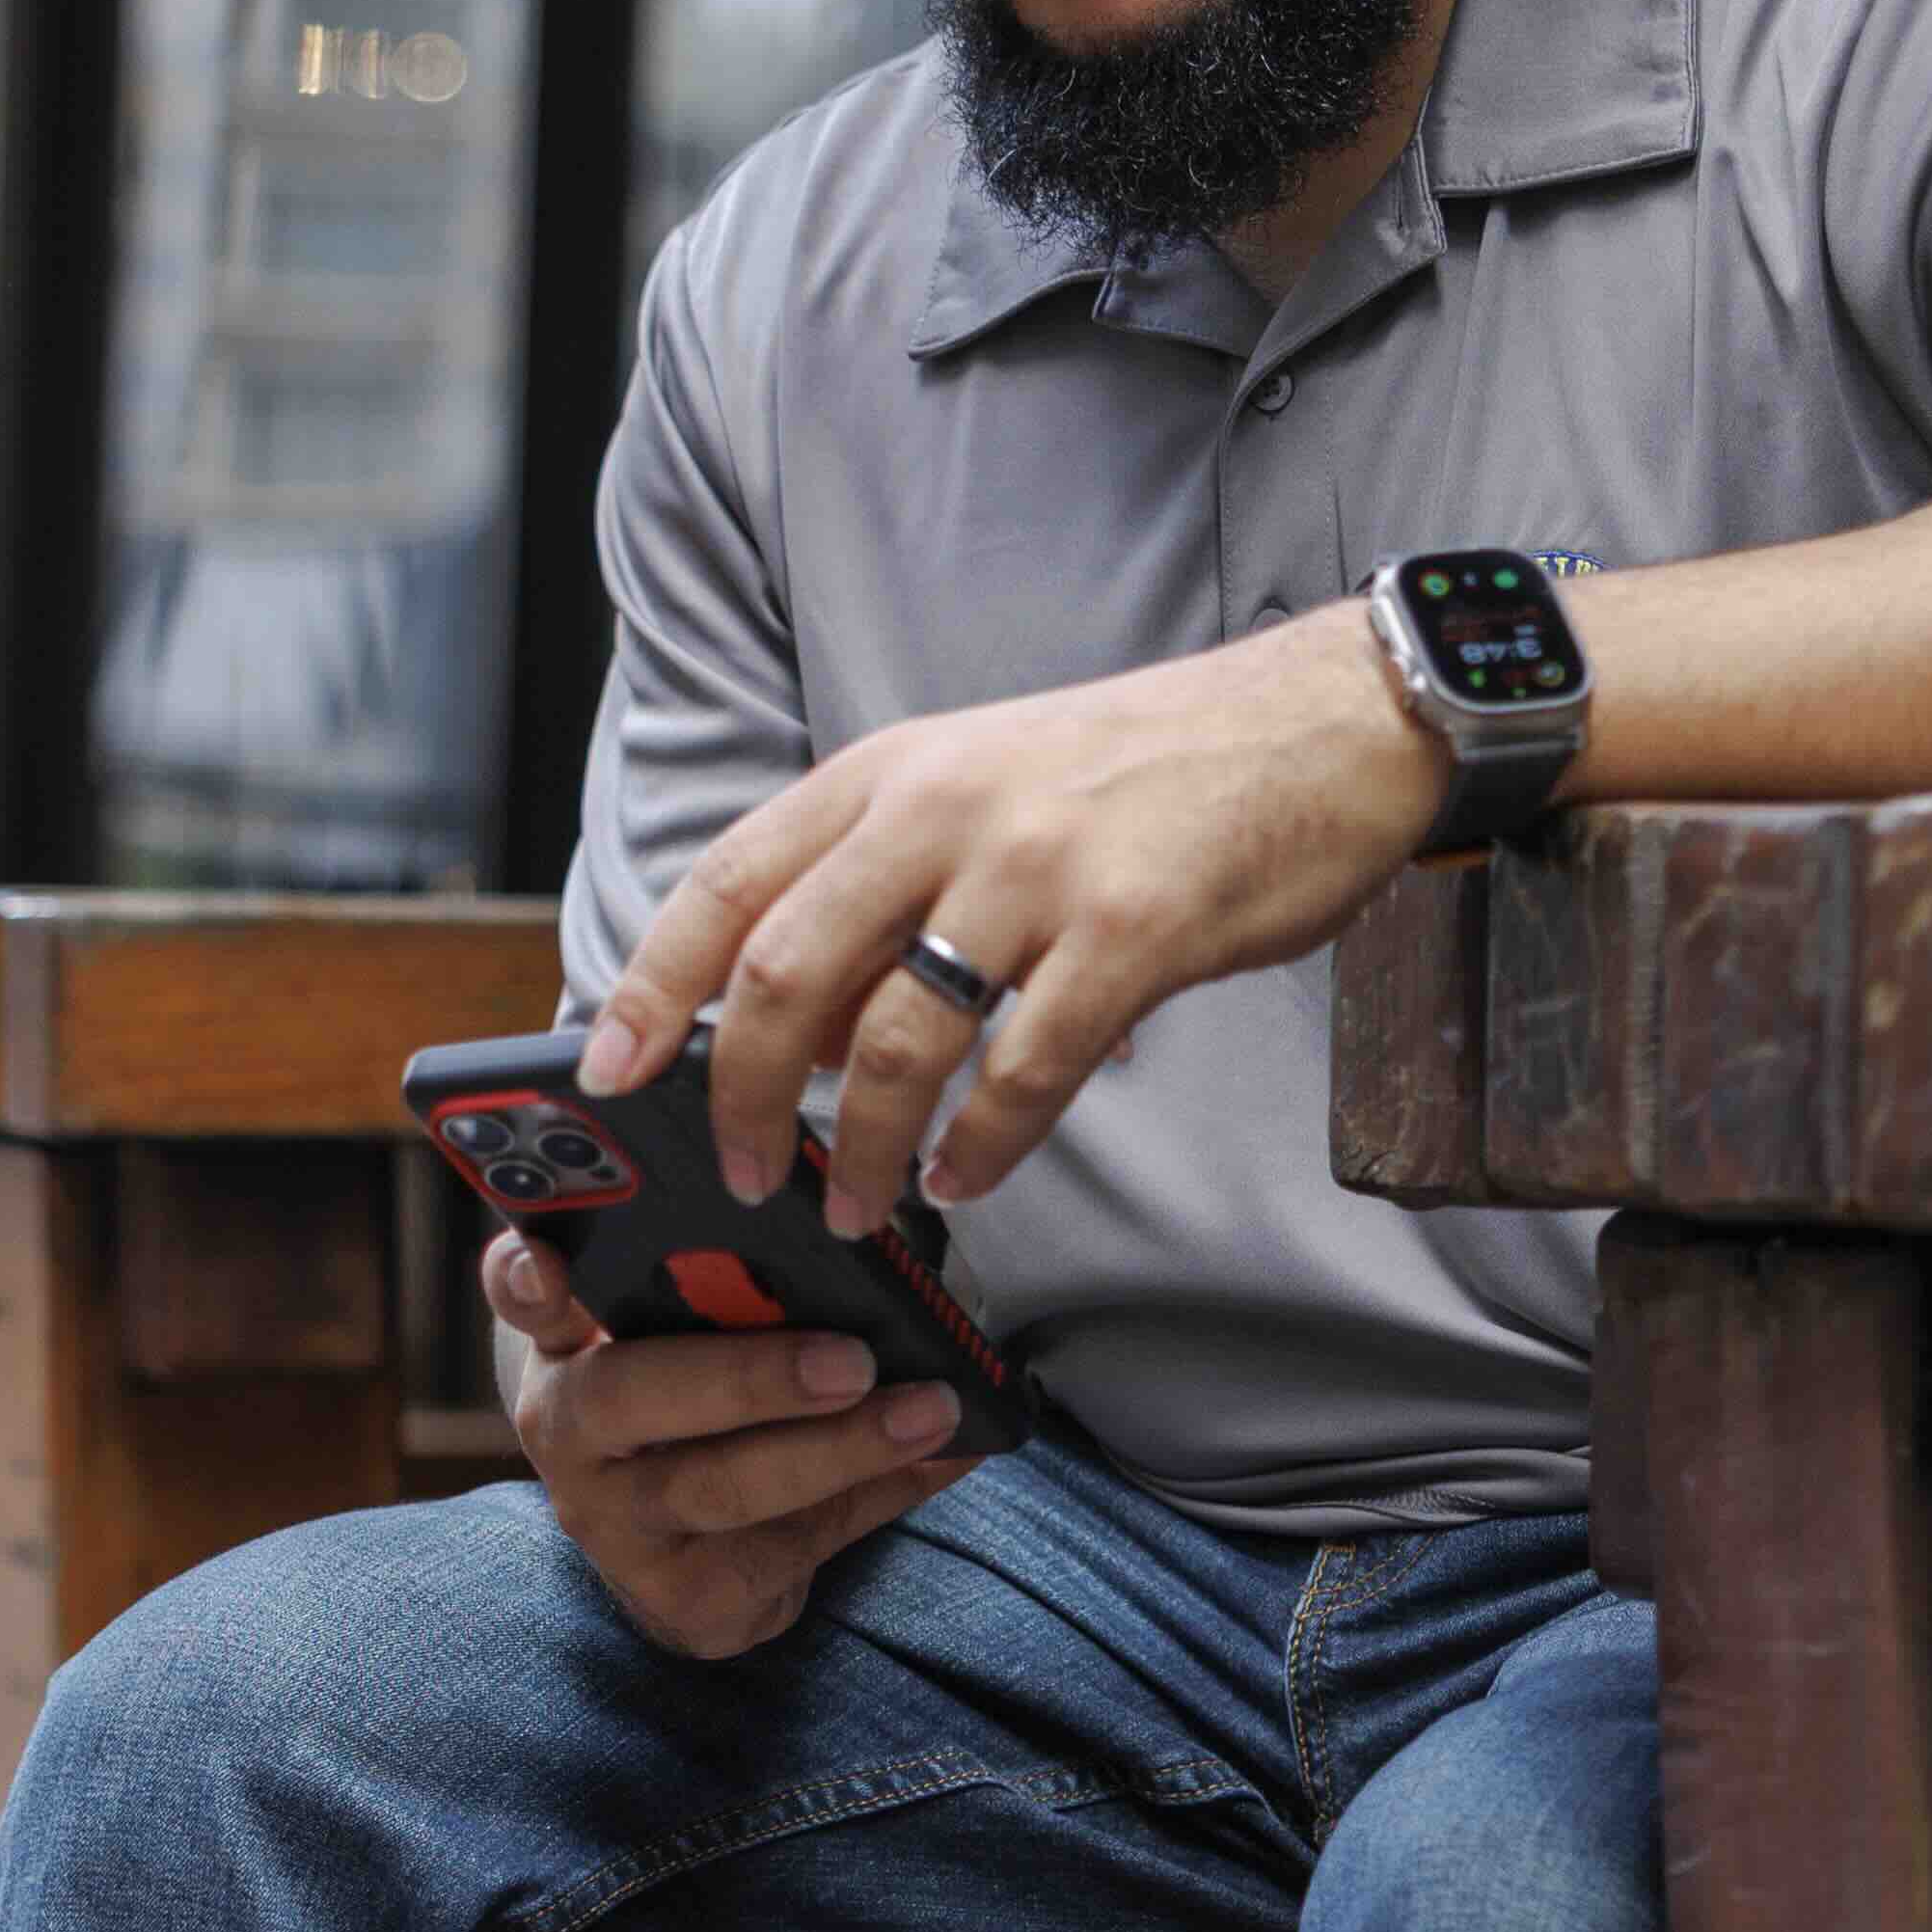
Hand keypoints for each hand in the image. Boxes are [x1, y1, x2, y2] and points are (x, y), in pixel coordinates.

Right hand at [482, 1227, 963, 1663]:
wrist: (677, 1561)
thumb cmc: (694, 1414)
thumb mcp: (694, 1342)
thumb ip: (735, 1293)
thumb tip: (870, 1261)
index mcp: (563, 1345)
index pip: (523, 1299)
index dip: (527, 1281)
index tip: (549, 1265)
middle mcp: (568, 1436)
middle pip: (633, 1397)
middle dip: (748, 1379)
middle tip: (851, 1361)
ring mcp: (616, 1526)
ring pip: (721, 1488)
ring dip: (839, 1449)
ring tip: (927, 1412)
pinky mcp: (681, 1597)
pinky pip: (791, 1547)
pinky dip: (880, 1497)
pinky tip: (942, 1461)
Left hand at [583, 604, 1448, 1236]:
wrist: (1320, 723)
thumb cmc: (1143, 773)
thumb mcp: (983, 782)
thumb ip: (886, 879)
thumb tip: (791, 1015)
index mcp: (889, 772)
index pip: (729, 884)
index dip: (655, 986)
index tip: (611, 1071)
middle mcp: (942, 809)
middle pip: (788, 975)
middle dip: (742, 1098)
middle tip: (741, 1176)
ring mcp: (1036, 869)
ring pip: (896, 1041)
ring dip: (860, 1149)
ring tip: (858, 1207)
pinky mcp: (1130, 933)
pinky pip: (1023, 1070)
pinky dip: (981, 1146)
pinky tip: (966, 1179)